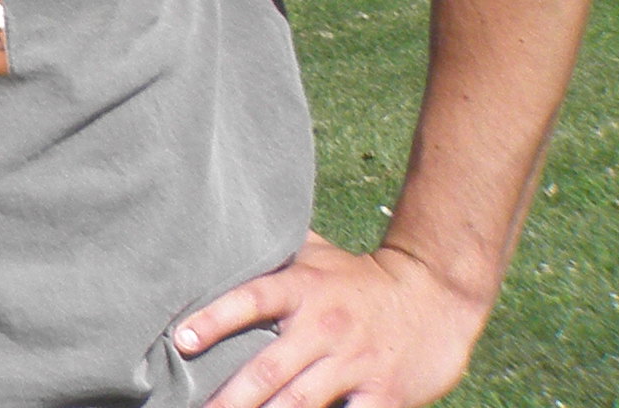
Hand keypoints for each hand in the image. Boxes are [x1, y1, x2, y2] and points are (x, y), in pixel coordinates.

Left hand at [171, 235, 487, 406]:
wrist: (437, 295)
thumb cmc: (361, 278)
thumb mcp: (317, 254)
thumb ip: (272, 249)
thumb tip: (218, 227)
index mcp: (304, 289)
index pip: (251, 300)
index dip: (215, 318)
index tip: (182, 340)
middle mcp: (325, 327)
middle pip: (269, 367)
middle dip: (232, 396)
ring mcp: (356, 363)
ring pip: (301, 401)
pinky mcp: (386, 395)